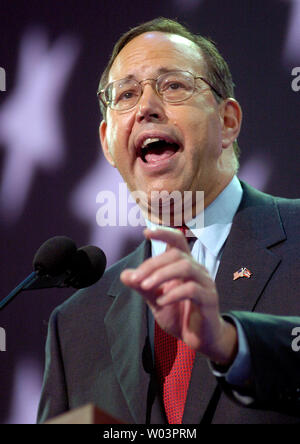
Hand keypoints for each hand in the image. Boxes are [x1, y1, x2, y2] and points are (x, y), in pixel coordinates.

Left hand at [120, 227, 237, 365]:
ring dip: (161, 275)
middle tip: (136, 279)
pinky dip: (173, 294)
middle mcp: (197, 270)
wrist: (198, 339)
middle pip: (176, 255)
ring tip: (145, 287)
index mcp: (184, 265)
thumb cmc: (179, 315)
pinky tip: (161, 302)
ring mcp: (205, 283)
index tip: (146, 232)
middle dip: (153, 265)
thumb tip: (124, 275)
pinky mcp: (209, 299)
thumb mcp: (156, 300)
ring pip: (186, 267)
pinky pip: (192, 289)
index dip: (164, 233)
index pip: (178, 241)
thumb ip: (142, 287)